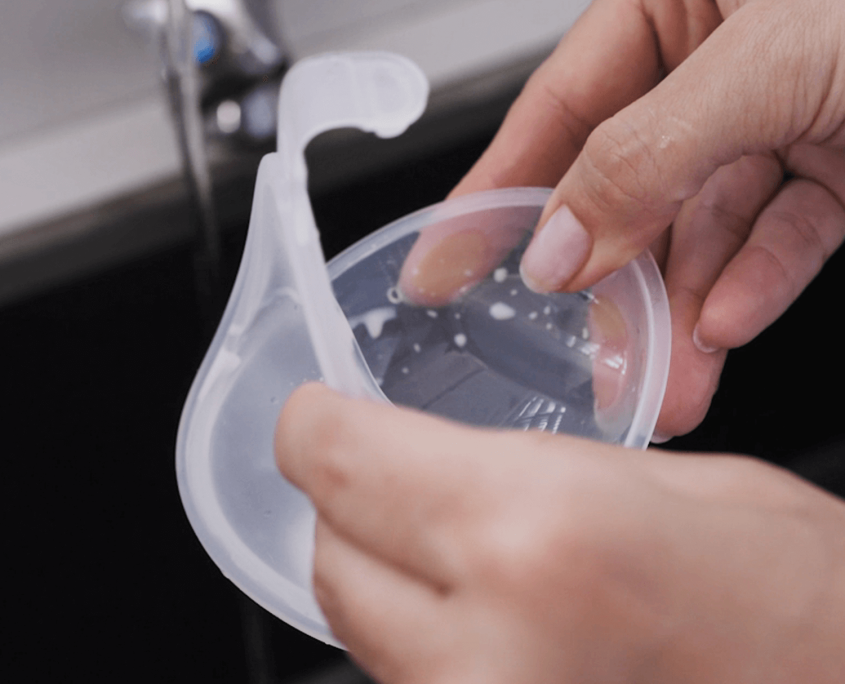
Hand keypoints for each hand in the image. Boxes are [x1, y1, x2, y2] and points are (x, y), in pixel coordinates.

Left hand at [276, 383, 844, 683]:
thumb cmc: (808, 599)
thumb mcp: (660, 484)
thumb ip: (517, 472)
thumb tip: (422, 464)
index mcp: (535, 539)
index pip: (339, 464)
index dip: (311, 426)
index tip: (317, 413)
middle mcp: (487, 654)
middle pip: (329, 559)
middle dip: (345, 503)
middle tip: (384, 468)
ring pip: (357, 632)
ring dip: (380, 576)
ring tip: (447, 543)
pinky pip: (407, 681)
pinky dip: (419, 639)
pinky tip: (478, 608)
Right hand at [400, 0, 844, 438]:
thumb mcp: (776, 53)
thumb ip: (649, 153)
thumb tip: (556, 240)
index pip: (555, 111)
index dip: (493, 191)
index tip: (443, 261)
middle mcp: (721, 56)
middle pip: (626, 187)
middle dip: (605, 281)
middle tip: (577, 353)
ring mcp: (783, 112)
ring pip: (704, 228)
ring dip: (682, 310)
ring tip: (662, 380)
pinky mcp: (840, 160)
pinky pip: (782, 234)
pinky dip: (755, 285)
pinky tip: (728, 329)